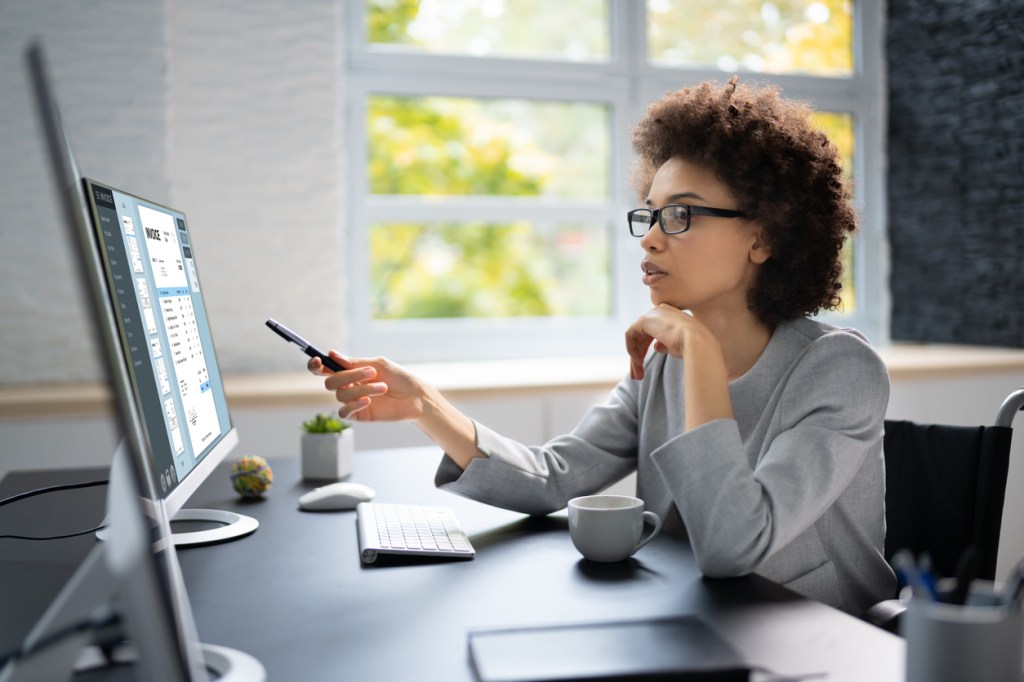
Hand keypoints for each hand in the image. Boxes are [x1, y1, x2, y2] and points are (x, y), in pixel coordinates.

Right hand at [307, 352, 425, 422]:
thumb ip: (355, 362)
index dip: (316, 365)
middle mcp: (348, 386)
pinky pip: (344, 411)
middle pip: (330, 382)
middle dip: (349, 376)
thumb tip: (332, 354)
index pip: (325, 368)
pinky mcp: (358, 415)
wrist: (414, 396)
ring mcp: (352, 401)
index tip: (318, 360)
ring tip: (382, 387)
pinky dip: (354, 404)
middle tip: (371, 372)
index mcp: (350, 371)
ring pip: (341, 395)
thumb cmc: (398, 377)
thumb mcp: (378, 364)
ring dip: (362, 388)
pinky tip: (368, 400)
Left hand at [625, 304, 705, 379]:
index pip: (653, 332)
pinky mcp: (644, 320)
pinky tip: (637, 362)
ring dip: (635, 357)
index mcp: (670, 316)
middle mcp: (660, 312)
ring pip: (636, 337)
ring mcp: (652, 314)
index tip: (644, 366)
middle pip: (643, 336)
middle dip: (639, 355)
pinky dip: (631, 349)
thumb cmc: (692, 346)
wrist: (697, 342)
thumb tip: (656, 347)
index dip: (646, 349)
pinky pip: (630, 335)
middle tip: (638, 375)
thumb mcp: (676, 346)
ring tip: (638, 375)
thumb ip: (664, 344)